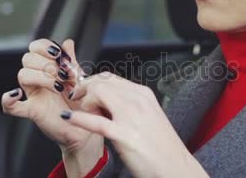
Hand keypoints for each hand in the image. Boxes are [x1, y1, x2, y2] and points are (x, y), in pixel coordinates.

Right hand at [1, 39, 103, 175]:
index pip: (36, 48)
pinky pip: (11, 106)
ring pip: (22, 75)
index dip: (44, 46)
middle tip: (62, 74)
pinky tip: (16, 94)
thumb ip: (71, 61)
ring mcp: (33, 94)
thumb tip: (67, 42)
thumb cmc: (82, 101)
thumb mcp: (80, 78)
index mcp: (48, 68)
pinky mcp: (32, 111)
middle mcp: (38, 79)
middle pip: (28, 58)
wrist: (86, 125)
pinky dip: (9, 99)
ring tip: (58, 86)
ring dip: (41, 76)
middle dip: (46, 63)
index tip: (58, 54)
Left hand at [61, 72, 208, 177]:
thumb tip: (107, 100)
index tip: (84, 90)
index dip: (92, 82)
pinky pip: (96, 122)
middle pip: (102, 82)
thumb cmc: (161, 147)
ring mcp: (131, 117)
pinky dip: (80, 118)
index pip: (111, 77)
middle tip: (77, 99)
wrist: (176, 168)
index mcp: (143, 95)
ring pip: (99, 94)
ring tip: (81, 111)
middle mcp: (138, 101)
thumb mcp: (148, 116)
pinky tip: (69, 118)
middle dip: (84, 88)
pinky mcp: (124, 136)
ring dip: (84, 101)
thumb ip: (130, 105)